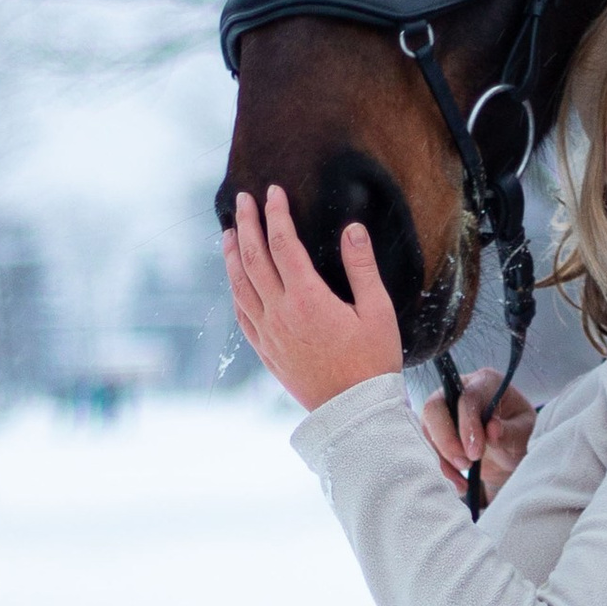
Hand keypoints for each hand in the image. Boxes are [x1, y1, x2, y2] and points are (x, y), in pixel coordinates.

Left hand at [222, 184, 403, 411]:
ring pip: (240, 285)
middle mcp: (280, 314)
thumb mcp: (378, 311)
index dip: (276, 215)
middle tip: (243, 200)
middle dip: (247, 224)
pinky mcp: (266, 351)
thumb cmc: (372, 363)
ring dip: (232, 255)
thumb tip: (352, 229)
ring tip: (228, 232)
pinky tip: (235, 280)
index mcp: (308, 299)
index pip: (283, 245)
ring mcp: (268, 334)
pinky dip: (235, 289)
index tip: (273, 193)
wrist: (354, 413)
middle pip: (254, 259)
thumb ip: (362, 267)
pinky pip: (241, 314)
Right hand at [421, 368, 534, 501]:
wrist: (511, 453)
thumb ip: (510, 430)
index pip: (467, 398)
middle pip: (435, 407)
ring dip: (442, 456)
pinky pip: (429, 445)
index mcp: (486, 383)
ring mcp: (445, 408)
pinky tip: (458, 481)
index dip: (467, 426)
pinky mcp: (437, 428)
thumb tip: (492, 429)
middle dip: (446, 440)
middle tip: (464, 465)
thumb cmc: (521, 436)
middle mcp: (460, 390)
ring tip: (463, 478)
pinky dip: (441, 466)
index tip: (475, 454)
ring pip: (428, 427)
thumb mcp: (524, 433)